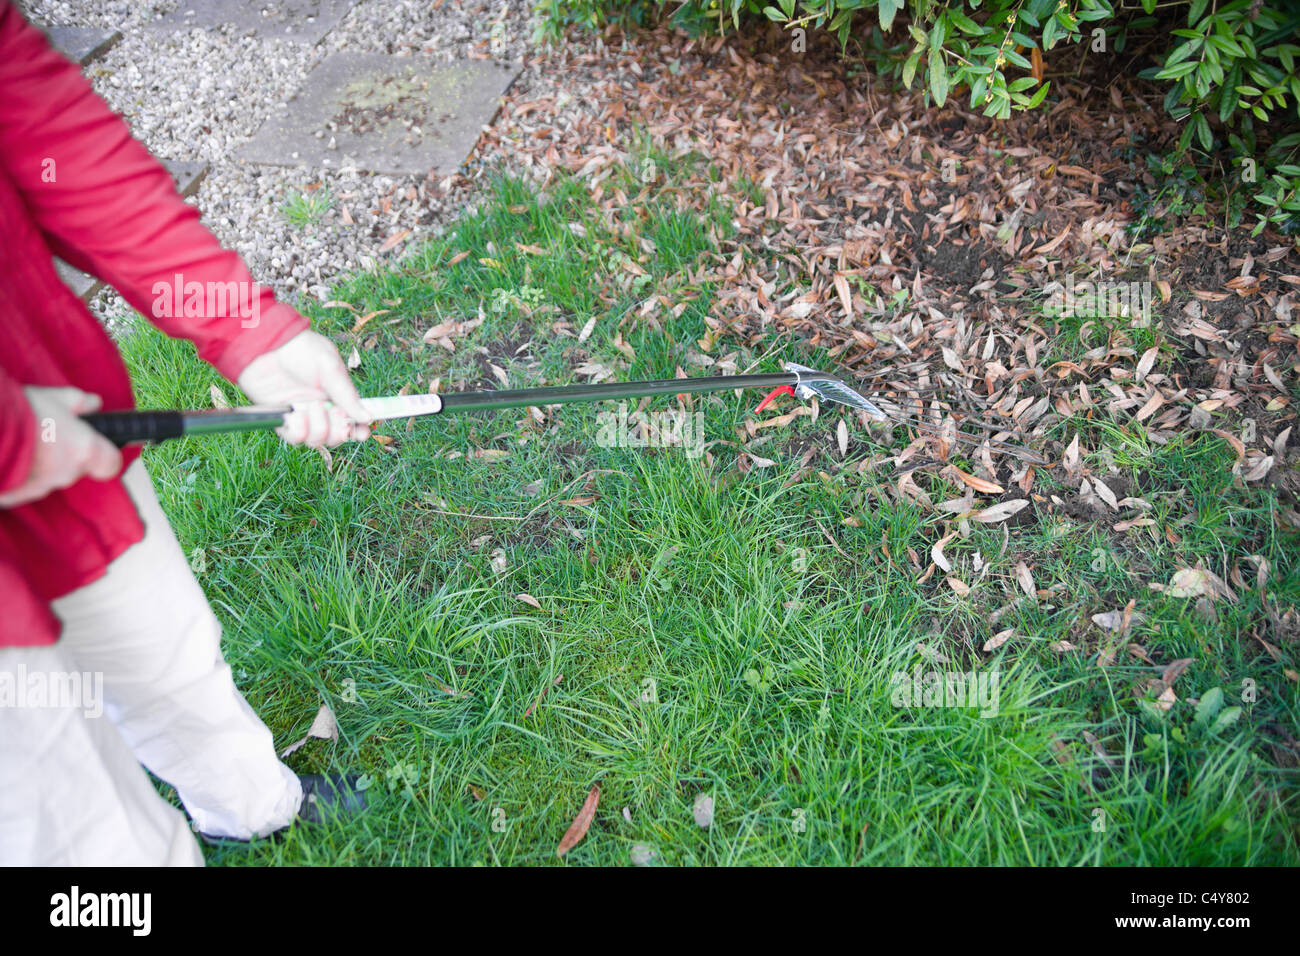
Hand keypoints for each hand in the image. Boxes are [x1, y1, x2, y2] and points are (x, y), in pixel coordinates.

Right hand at [0, 387, 122, 507]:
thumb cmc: (20, 412)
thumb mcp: (54, 397)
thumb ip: (78, 402)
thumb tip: (93, 404)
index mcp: (84, 451)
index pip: (110, 464)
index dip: (104, 455)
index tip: (95, 443)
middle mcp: (66, 474)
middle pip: (74, 468)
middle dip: (62, 454)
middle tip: (44, 434)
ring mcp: (39, 489)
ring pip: (46, 478)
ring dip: (38, 465)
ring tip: (20, 442)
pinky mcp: (15, 497)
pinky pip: (21, 486)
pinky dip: (17, 474)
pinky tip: (5, 455)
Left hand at [237, 330, 371, 446]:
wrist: (265, 345)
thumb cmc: (300, 349)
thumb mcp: (329, 366)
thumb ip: (347, 393)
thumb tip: (367, 417)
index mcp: (337, 396)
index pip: (353, 420)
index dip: (359, 430)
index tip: (363, 432)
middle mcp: (321, 409)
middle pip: (336, 436)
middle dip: (338, 430)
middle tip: (335, 412)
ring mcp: (302, 416)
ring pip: (317, 440)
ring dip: (319, 428)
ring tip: (313, 406)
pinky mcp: (282, 420)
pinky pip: (295, 438)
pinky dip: (299, 431)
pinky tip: (296, 415)